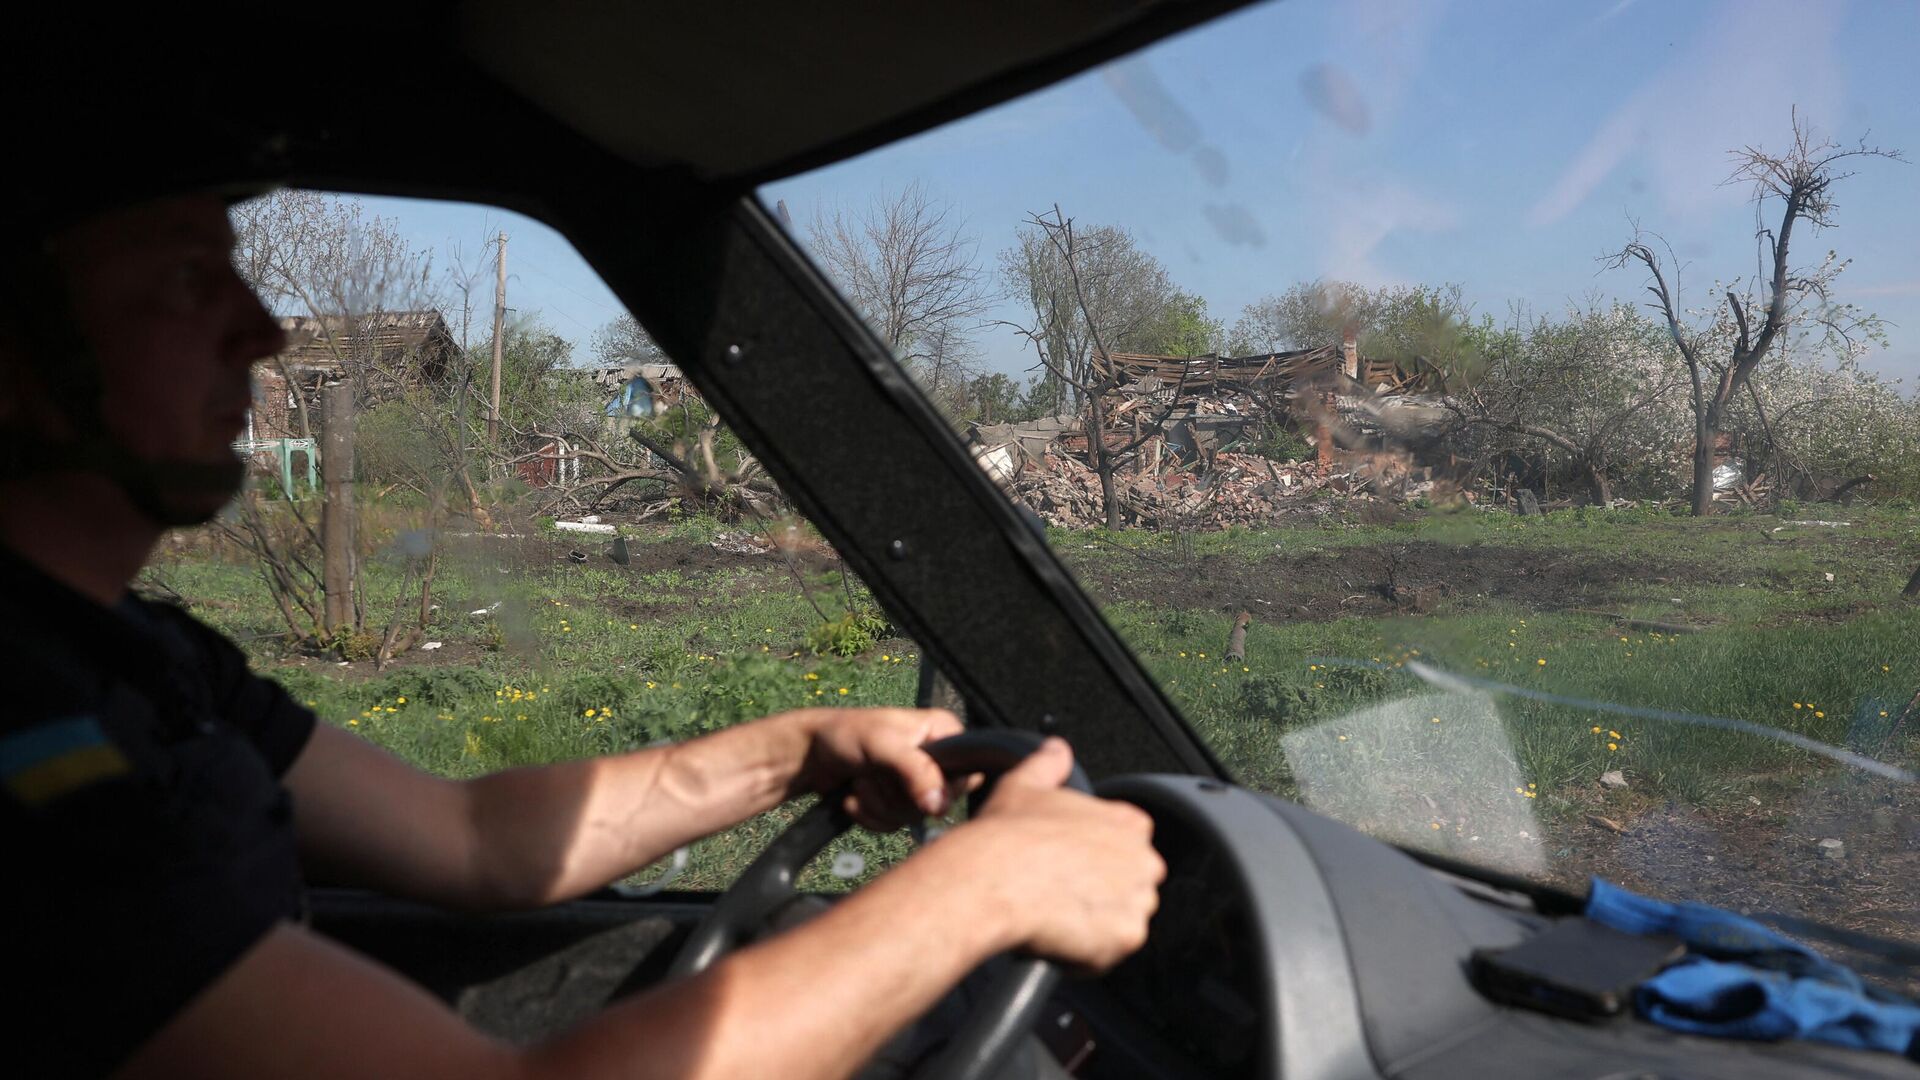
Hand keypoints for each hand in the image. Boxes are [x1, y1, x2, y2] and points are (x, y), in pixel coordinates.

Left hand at [781, 707, 966, 832]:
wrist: (810, 755)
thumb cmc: (845, 735)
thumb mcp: (884, 746)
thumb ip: (917, 771)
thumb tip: (940, 805)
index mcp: (942, 732)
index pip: (968, 773)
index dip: (940, 786)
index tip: (908, 778)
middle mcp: (934, 758)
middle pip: (939, 802)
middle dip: (898, 795)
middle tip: (874, 773)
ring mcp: (914, 783)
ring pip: (913, 817)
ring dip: (879, 804)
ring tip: (862, 780)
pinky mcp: (896, 802)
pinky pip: (893, 826)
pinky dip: (869, 815)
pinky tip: (855, 796)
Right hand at [934, 737, 1165, 972]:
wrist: (990, 880)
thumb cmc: (1006, 835)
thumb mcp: (1025, 784)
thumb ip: (1048, 764)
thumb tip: (1056, 748)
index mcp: (1128, 822)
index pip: (1130, 842)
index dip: (1096, 856)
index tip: (1071, 864)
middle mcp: (1143, 861)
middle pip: (1130, 884)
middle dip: (1101, 892)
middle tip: (1059, 891)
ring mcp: (1138, 902)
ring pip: (1120, 920)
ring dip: (1093, 923)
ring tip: (1053, 914)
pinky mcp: (1125, 939)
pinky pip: (1109, 953)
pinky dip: (1085, 953)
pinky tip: (1055, 935)